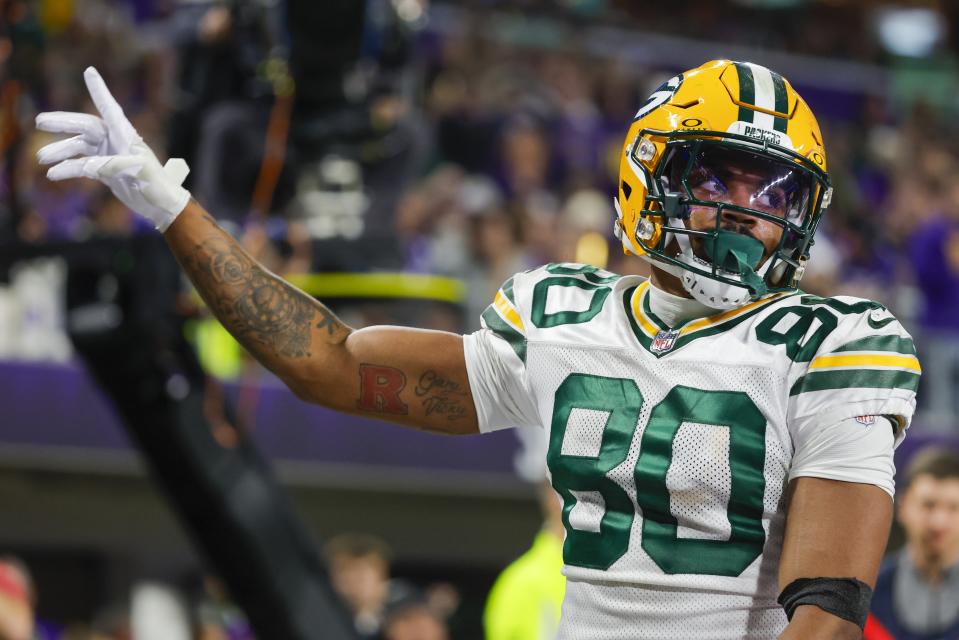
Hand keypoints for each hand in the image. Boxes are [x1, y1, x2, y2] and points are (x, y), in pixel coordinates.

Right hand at [35, 67, 190, 231]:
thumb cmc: (158, 184)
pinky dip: (67, 169)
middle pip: (84, 127)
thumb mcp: (140, 172)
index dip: (99, 91)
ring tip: (41, 157)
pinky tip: (53, 174)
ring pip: (78, 147)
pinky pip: (81, 166)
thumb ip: (115, 165)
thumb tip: (87, 166)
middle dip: (62, 124)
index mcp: (126, 135)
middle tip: (39, 122)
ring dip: (60, 151)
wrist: (161, 205)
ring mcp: (108, 155)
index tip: (89, 71)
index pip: (110, 108)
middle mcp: (115, 141)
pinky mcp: (104, 171)